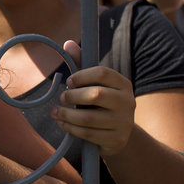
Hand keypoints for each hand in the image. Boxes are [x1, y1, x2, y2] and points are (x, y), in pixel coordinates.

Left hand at [52, 41, 135, 157]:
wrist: (118, 135)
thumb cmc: (101, 104)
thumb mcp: (94, 85)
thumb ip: (82, 64)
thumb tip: (68, 43)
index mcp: (123, 84)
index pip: (103, 73)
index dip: (82, 75)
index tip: (68, 81)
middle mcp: (127, 102)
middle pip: (96, 95)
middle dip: (72, 96)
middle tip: (61, 98)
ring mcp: (124, 122)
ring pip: (89, 118)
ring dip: (67, 115)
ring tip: (55, 112)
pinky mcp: (117, 139)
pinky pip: (88, 134)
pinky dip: (71, 128)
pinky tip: (62, 123)